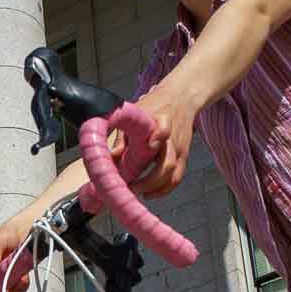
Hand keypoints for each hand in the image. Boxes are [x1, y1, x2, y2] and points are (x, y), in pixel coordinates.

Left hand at [130, 83, 195, 199]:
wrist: (181, 98)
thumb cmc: (154, 106)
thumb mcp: (137, 113)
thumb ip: (123, 135)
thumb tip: (107, 158)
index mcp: (161, 121)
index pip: (164, 130)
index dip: (158, 138)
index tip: (148, 147)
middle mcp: (172, 138)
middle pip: (167, 164)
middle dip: (149, 180)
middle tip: (130, 186)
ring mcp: (179, 149)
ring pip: (173, 175)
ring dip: (155, 188)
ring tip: (136, 192)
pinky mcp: (184, 156)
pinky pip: (177, 178)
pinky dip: (163, 190)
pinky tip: (148, 194)